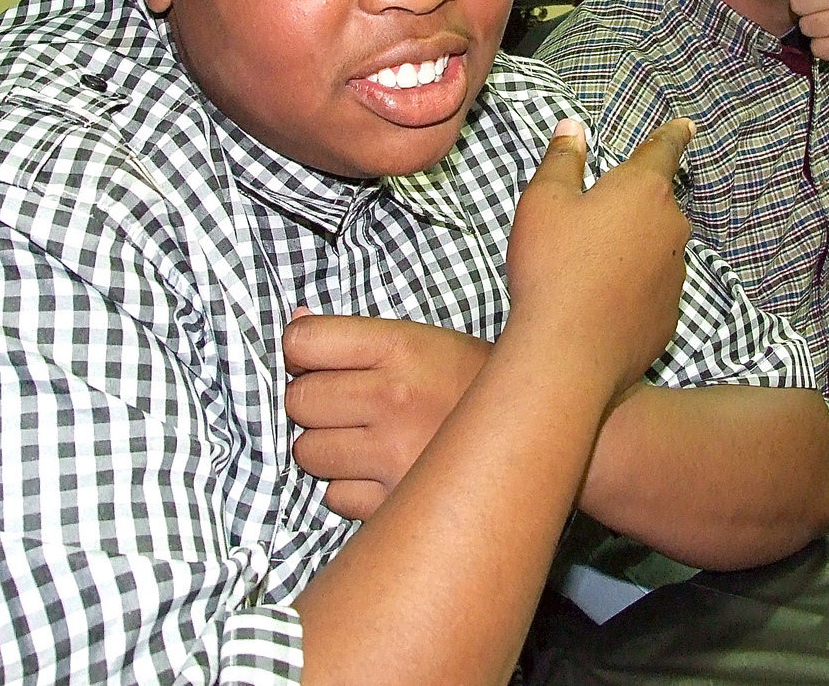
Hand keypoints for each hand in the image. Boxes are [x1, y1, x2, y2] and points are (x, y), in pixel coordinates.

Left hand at [284, 315, 489, 519]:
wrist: (534, 436)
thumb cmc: (470, 383)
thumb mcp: (422, 341)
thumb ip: (354, 336)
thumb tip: (294, 324)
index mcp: (401, 348)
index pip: (304, 343)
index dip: (300, 352)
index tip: (313, 360)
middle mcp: (393, 398)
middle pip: (298, 401)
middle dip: (314, 403)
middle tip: (348, 404)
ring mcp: (394, 454)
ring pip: (308, 452)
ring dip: (328, 448)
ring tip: (367, 439)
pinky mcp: (395, 504)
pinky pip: (335, 496)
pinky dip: (350, 488)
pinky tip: (382, 472)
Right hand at [505, 117, 694, 396]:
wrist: (569, 352)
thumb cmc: (553, 266)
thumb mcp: (544, 201)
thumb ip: (562, 160)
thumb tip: (574, 128)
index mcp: (643, 190)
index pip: (663, 151)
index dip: (672, 136)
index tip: (686, 126)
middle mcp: (671, 228)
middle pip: (656, 205)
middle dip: (633, 207)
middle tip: (595, 220)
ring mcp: (676, 275)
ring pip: (656, 250)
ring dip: (632, 251)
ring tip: (588, 269)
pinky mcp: (669, 316)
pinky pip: (651, 291)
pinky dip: (632, 290)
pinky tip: (600, 303)